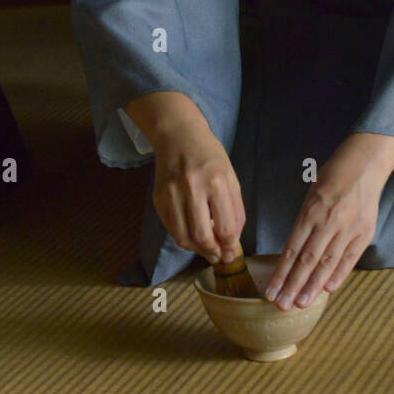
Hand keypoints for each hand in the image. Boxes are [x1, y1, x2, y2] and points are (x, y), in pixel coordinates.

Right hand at [151, 122, 244, 263]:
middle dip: (214, 253)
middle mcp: (193, 188)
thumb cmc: (210, 156)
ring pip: (183, 238)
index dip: (230, 247)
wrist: (178, 136)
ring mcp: (172, 194)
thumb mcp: (230, 177)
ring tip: (207, 251)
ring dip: (197, 250)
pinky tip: (192, 238)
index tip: (232, 253)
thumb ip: (234, 209)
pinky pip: (171, 229)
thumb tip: (233, 241)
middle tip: (219, 257)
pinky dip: (183, 238)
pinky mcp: (158, 199)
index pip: (226, 228)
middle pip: (203, 237)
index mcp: (217, 182)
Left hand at [264, 132, 393, 310]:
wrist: (365, 165)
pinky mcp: (364, 232)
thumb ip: (304, 224)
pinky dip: (338, 275)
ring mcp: (348, 228)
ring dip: (313, 286)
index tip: (271, 291)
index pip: (292, 250)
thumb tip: (295, 256)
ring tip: (301, 303)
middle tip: (281, 305)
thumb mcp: (311, 196)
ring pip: (327, 263)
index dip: (281, 274)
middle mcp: (329, 222)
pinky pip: (349, 258)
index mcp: (311, 212)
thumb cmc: (333, 178)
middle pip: (307, 261)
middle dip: (293, 286)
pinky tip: (327, 290)